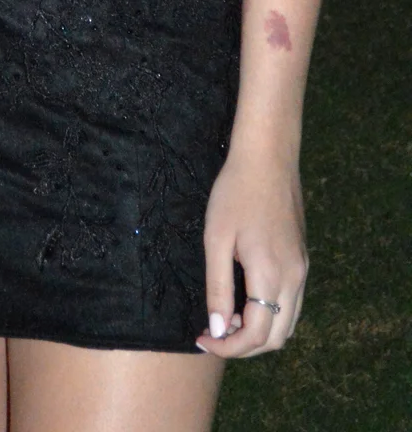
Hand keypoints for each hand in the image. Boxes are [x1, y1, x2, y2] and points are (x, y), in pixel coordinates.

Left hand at [195, 146, 308, 357]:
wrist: (267, 158)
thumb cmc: (235, 193)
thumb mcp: (216, 239)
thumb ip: (219, 288)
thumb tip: (220, 330)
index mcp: (272, 275)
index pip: (257, 335)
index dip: (229, 347)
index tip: (203, 339)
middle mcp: (295, 279)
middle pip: (277, 338)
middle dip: (245, 346)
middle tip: (213, 332)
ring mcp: (303, 270)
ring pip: (288, 323)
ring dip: (260, 331)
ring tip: (227, 316)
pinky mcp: (302, 260)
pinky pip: (292, 303)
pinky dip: (271, 313)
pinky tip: (246, 298)